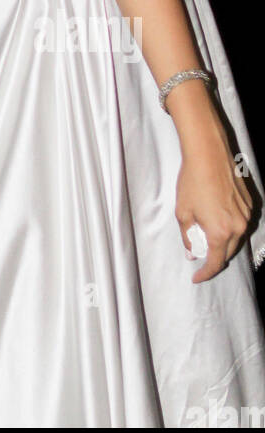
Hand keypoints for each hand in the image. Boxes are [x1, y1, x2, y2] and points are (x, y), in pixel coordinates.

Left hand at [175, 125, 252, 283]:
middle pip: (228, 253)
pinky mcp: (249, 204)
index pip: (216, 262)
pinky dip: (231, 228)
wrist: (208, 155)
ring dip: (224, 242)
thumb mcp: (182, 212)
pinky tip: (218, 220)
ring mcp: (246, 215)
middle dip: (215, 258)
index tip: (196, 277)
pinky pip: (241, 224)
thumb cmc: (192, 182)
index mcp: (220, 232)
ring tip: (207, 237)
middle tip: (200, 257)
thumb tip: (191, 252)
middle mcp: (238, 227)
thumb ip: (187, 236)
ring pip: (237, 238)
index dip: (205, 273)